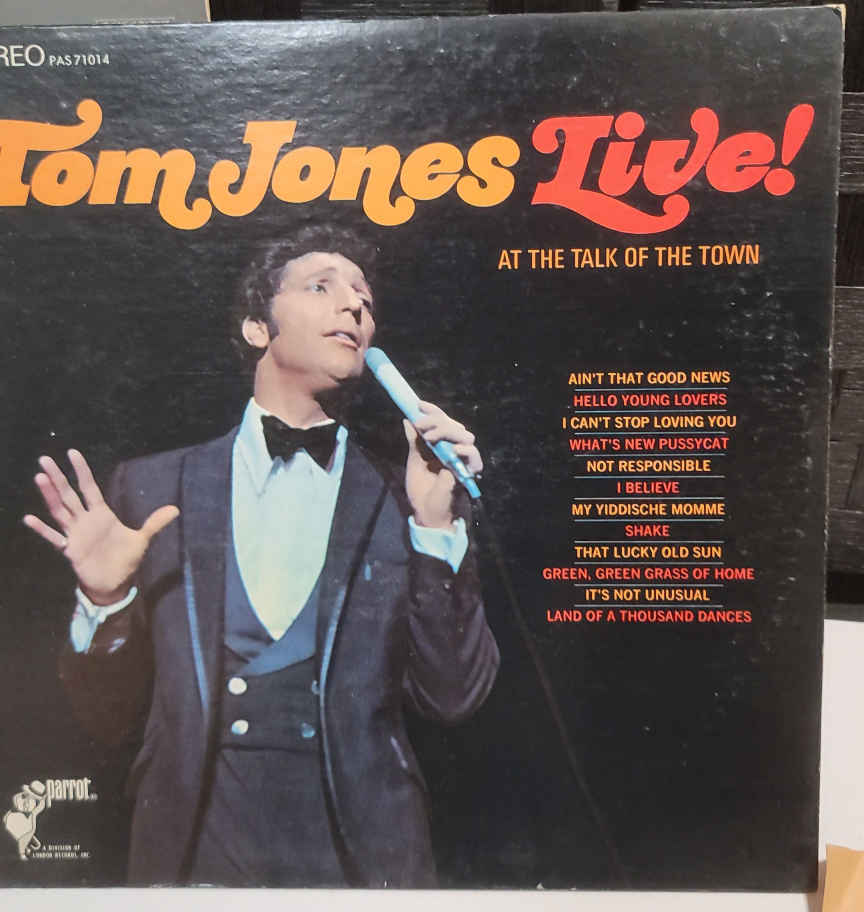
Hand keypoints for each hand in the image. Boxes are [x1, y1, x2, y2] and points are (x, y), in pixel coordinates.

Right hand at [23, 449, 178, 605]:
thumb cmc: (125, 559)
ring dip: (49, 495)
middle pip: (69, 494)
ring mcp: (75, 534)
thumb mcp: (142, 539)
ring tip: (39, 477)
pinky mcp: (70, 550)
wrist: (115, 584)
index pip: (89, 487)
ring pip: (59, 510)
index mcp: (101, 514)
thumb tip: (176, 509)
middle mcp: (85, 521)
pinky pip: (53, 538)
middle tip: (44, 459)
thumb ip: (155, 523)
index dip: (81, 470)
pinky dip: (42, 529)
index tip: (72, 452)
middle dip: (58, 477)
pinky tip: (29, 519)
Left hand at [404, 402, 482, 529]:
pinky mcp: (469, 472)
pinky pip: (474, 455)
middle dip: (438, 420)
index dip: (433, 411)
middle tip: (421, 424)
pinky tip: (453, 449)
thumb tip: (408, 420)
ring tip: (431, 438)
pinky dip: (465, 449)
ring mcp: (463, 460)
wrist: (427, 514)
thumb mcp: (415, 462)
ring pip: (465, 435)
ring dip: (448, 432)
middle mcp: (455, 450)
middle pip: (454, 425)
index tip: (419, 405)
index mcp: (443, 445)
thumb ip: (415, 442)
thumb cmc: (422, 490)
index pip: (443, 422)